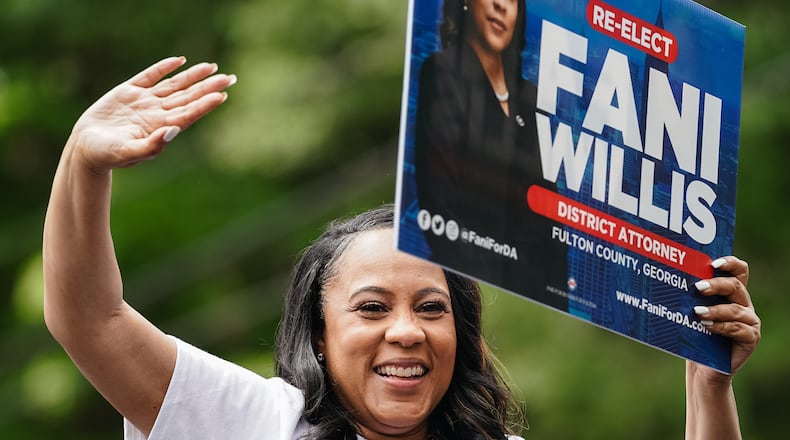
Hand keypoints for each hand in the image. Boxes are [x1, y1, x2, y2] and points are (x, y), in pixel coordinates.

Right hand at [67, 56, 235, 172]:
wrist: (84, 149)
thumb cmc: (106, 156)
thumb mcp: (128, 153)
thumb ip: (152, 146)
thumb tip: (174, 131)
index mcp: (160, 128)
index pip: (188, 113)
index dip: (205, 104)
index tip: (222, 95)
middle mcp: (157, 113)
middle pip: (188, 97)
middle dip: (208, 87)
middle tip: (229, 78)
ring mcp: (144, 102)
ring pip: (174, 85)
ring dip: (193, 76)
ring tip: (212, 67)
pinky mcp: (128, 92)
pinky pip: (150, 76)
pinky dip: (164, 67)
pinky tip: (179, 61)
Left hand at [694, 256, 760, 376]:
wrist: (702, 367)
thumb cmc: (695, 336)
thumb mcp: (690, 313)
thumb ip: (688, 297)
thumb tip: (666, 277)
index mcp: (732, 294)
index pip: (739, 271)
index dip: (730, 263)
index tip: (714, 262)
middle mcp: (744, 305)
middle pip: (736, 287)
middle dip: (716, 284)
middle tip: (698, 287)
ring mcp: (750, 322)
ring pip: (736, 309)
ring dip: (715, 309)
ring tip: (697, 312)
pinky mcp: (750, 339)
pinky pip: (738, 329)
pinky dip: (721, 326)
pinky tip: (706, 326)